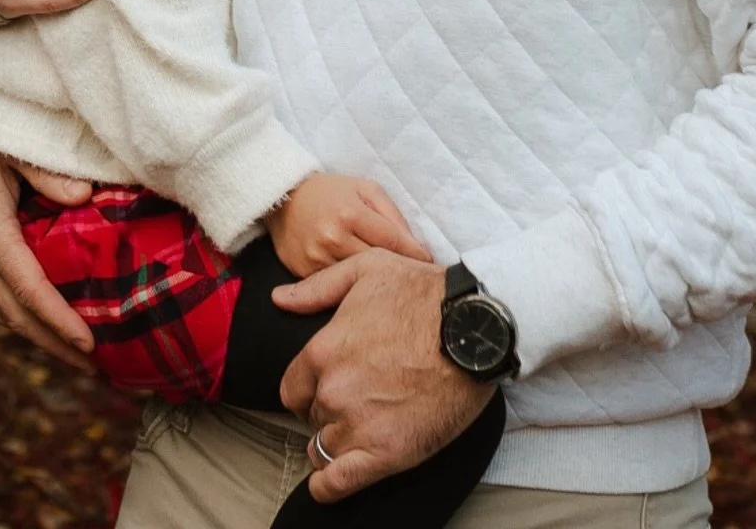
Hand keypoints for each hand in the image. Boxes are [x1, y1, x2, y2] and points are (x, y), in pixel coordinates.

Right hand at [0, 108, 95, 370]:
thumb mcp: (8, 144)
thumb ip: (46, 172)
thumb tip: (84, 197)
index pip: (28, 290)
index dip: (58, 321)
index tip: (88, 345)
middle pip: (15, 315)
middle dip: (54, 344)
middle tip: (95, 366)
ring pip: (3, 311)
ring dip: (39, 335)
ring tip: (75, 352)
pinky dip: (22, 314)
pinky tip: (43, 317)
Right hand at [265, 173, 430, 277]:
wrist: (283, 198)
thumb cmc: (331, 192)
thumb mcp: (365, 189)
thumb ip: (391, 213)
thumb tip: (415, 245)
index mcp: (351, 214)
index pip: (393, 242)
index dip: (415, 255)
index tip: (430, 264)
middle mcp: (333, 238)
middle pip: (377, 265)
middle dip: (397, 271)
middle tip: (414, 278)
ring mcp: (317, 258)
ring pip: (356, 280)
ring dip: (374, 282)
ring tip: (391, 285)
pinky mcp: (304, 273)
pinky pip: (335, 287)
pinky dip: (349, 287)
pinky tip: (361, 286)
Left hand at [276, 250, 491, 503]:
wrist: (475, 328)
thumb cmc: (423, 294)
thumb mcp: (364, 270)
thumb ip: (316, 287)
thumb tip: (280, 298)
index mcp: (323, 352)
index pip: (292, 388)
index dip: (307, 390)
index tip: (324, 389)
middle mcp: (333, 391)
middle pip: (311, 417)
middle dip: (325, 412)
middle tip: (353, 404)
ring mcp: (359, 425)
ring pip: (323, 449)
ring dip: (333, 444)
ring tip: (352, 436)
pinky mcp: (388, 453)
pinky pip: (339, 483)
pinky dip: (328, 487)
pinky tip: (328, 484)